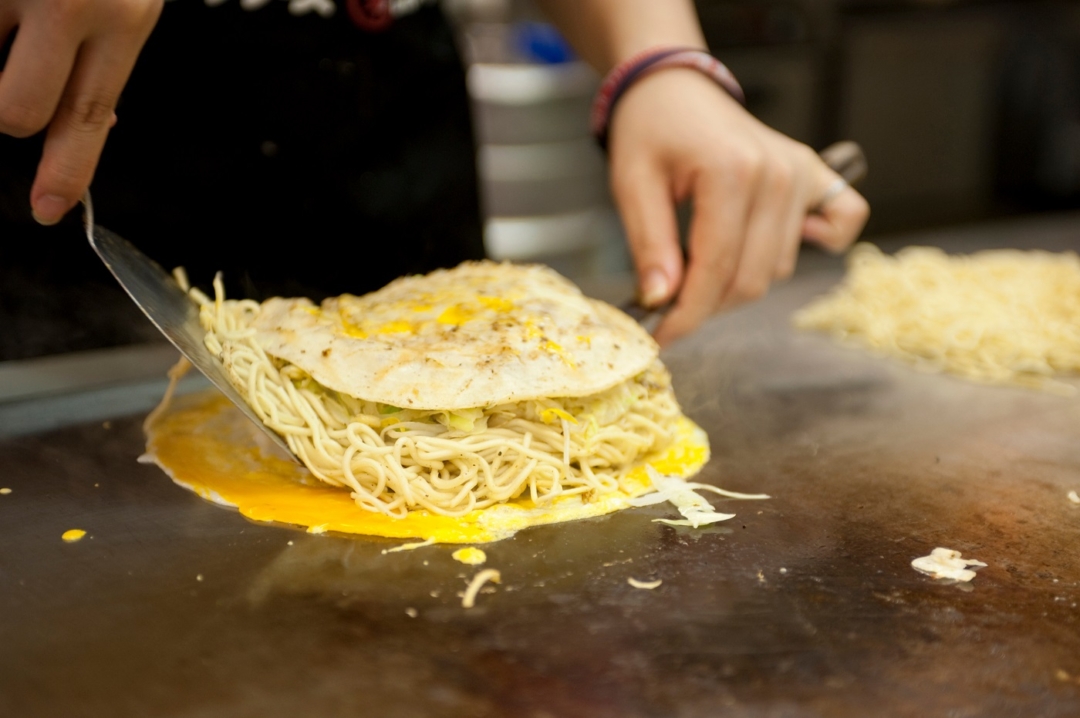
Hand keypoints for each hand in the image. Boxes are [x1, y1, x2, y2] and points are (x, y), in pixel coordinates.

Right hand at [0, 0, 161, 223]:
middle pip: (17, 112)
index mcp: (123, 20)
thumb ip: (104, 59)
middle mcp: (69, 2)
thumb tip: (93, 125)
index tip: (48, 209)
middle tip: (22, 62)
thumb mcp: (127, 3)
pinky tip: (11, 4)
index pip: (88, 117)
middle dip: (9, 106)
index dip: (66, 172)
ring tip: (17, 12)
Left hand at [608, 68, 869, 345]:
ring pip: (778, 268)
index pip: (715, 270)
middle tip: (670, 301)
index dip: (685, 314)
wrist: (675, 91)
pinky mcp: (817, 176)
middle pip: (751, 280)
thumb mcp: (632, 185)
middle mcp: (778, 174)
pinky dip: (816, 245)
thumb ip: (650, 246)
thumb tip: (660, 302)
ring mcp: (803, 175)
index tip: (659, 337)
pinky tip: (767, 243)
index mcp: (730, 172)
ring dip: (738, 281)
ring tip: (698, 258)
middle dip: (707, 304)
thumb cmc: (651, 133)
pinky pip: (840, 225)